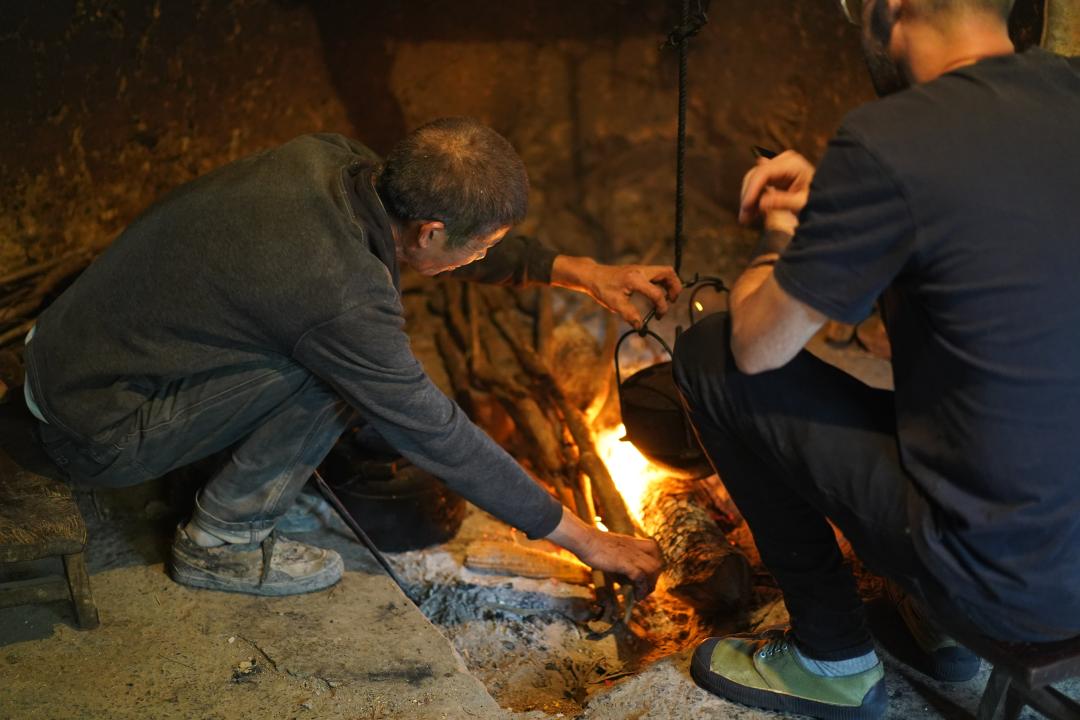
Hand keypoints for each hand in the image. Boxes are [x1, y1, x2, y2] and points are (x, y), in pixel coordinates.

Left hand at [551, 256, 681, 329]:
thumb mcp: (615, 304)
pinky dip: (662, 283)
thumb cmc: (602, 288)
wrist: (593, 276)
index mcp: (635, 279)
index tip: (659, 316)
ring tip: (667, 298)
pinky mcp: (639, 270)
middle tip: (672, 301)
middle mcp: (641, 271)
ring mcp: (641, 269)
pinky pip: (657, 274)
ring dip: (670, 284)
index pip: (657, 293)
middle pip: (668, 273)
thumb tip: (641, 326)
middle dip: (675, 287)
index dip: (662, 307)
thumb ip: (630, 315)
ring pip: (664, 271)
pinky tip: (657, 294)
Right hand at [578, 529, 663, 597]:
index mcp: (632, 542)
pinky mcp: (625, 563)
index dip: (653, 565)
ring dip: (650, 584)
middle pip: (657, 561)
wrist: (584, 540)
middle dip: (654, 578)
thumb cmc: (592, 545)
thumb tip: (624, 581)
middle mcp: (635, 547)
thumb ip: (620, 564)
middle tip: (645, 589)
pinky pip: (641, 576)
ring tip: (641, 595)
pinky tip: (636, 597)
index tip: (646, 578)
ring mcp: (631, 554)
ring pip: (653, 568)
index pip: (653, 550)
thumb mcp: (611, 552)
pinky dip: (641, 589)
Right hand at [739, 150, 815, 226]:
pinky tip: (752, 213)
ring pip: (752, 179)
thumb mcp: (802, 204)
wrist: (826, 198)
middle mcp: (783, 160)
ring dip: (748, 199)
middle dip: (748, 196)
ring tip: (747, 219)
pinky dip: (753, 198)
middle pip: (755, 175)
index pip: (764, 172)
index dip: (752, 189)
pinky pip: (757, 184)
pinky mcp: (773, 173)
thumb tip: (761, 203)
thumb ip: (782, 202)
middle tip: (744, 219)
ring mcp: (777, 165)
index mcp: (792, 164)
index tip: (746, 206)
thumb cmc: (818, 200)